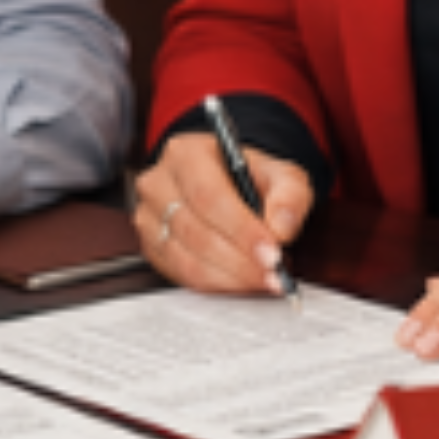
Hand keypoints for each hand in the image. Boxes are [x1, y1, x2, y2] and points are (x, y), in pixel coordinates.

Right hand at [133, 134, 312, 294]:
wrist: (228, 185)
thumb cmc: (250, 178)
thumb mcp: (281, 175)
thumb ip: (289, 196)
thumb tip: (282, 227)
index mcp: (185, 154)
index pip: (209, 196)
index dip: (241, 230)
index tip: (272, 253)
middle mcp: (158, 184)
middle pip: (196, 232)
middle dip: (240, 261)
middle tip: (274, 275)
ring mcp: (149, 218)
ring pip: (187, 259)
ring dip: (231, 277)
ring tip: (264, 279)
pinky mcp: (151, 248)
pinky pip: (182, 275)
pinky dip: (217, 285)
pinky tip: (242, 282)